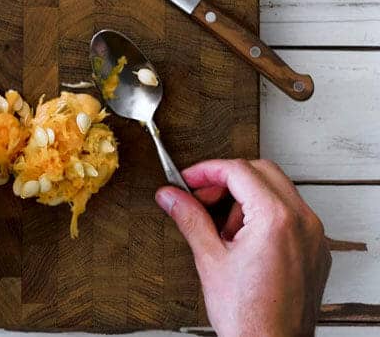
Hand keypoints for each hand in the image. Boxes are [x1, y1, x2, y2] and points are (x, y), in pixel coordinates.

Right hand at [155, 159, 330, 336]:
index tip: (187, 180)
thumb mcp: (209, 259)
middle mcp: (302, 222)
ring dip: (246, 198)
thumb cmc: (248, 316)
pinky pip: (291, 215)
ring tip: (223, 230)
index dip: (207, 171)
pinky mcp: (316, 251)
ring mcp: (314, 236)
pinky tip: (243, 241)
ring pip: (279, 191)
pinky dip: (265, 215)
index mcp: (276, 219)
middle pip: (262, 172)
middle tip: (201, 198)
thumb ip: (189, 219)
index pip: (238, 171)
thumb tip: (170, 196)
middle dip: (228, 179)